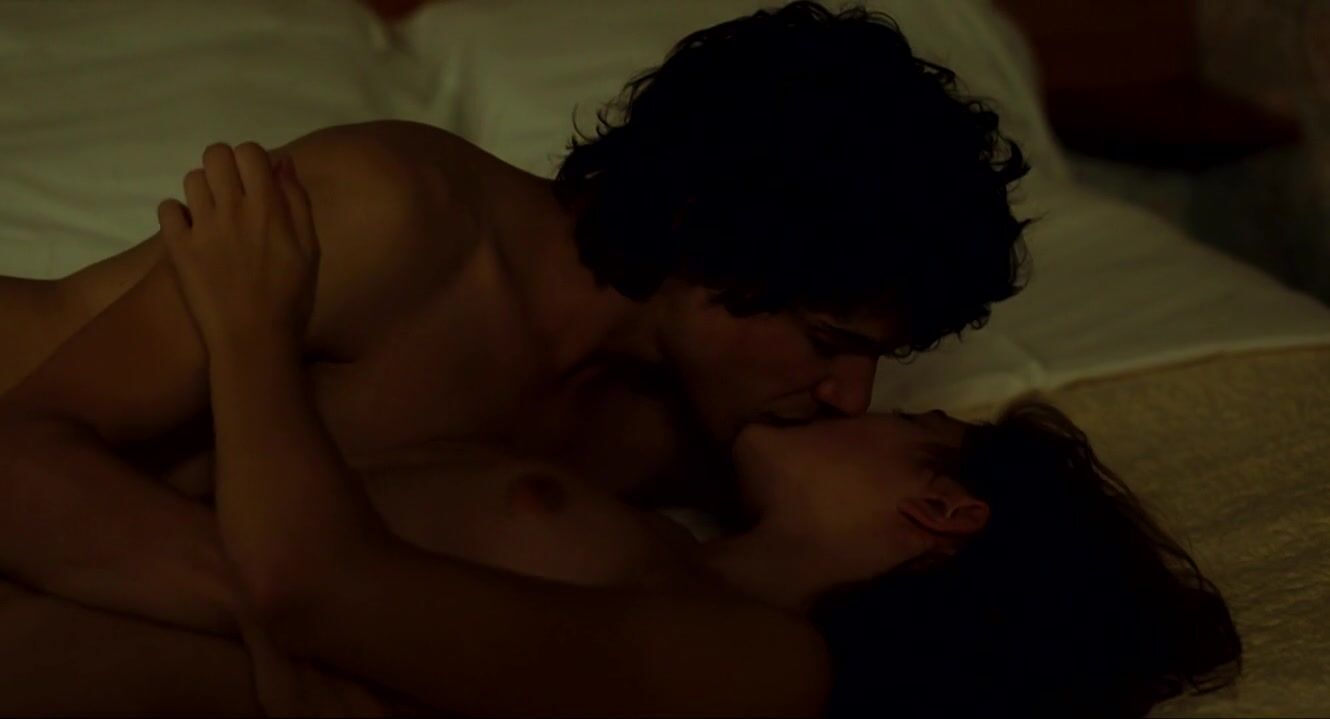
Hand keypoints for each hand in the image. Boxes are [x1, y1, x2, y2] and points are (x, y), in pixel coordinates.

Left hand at [157, 142, 319, 348]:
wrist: (254, 341)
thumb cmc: (291, 298)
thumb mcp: (310, 249)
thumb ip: (297, 202)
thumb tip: (282, 162)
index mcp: (268, 207)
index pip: (249, 152)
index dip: (252, 161)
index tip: (256, 181)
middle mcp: (232, 209)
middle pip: (216, 155)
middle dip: (224, 166)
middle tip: (232, 192)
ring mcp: (201, 227)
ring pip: (191, 178)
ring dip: (203, 189)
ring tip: (212, 213)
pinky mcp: (177, 247)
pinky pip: (167, 209)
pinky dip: (177, 213)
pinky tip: (191, 230)